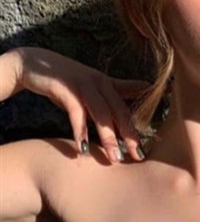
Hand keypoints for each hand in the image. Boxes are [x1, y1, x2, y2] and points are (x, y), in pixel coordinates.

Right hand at [14, 46, 149, 163]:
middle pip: (118, 112)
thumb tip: (145, 86)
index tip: (143, 153)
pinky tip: (83, 146)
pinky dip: (80, 129)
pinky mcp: (65, 87)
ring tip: (114, 157)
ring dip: (108, 136)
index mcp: (107, 84)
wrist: (32, 63)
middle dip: (128, 135)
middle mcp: (99, 83)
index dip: (135, 131)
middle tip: (136, 157)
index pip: (125, 111)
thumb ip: (118, 88)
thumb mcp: (92, 85)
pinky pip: (76, 111)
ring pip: (101, 112)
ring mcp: (83, 84)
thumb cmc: (65, 79)